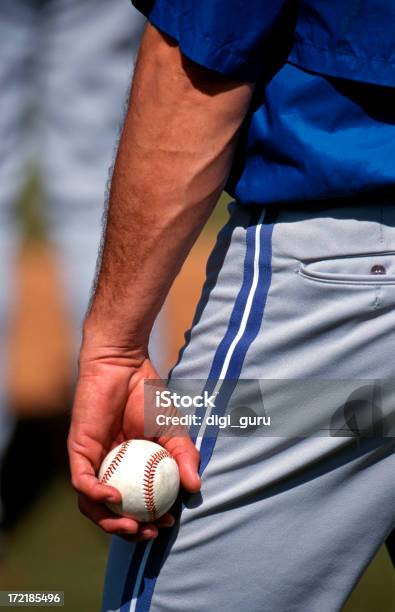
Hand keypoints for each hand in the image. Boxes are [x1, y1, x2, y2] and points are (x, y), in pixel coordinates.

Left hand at [68, 341, 200, 541]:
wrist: (125, 366)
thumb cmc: (149, 396)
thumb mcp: (174, 431)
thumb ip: (184, 457)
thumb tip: (196, 487)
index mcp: (130, 469)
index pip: (135, 504)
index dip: (148, 521)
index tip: (167, 522)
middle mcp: (108, 469)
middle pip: (110, 512)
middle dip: (127, 530)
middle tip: (148, 534)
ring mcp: (92, 461)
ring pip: (92, 504)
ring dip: (108, 521)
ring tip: (131, 527)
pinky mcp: (78, 450)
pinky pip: (82, 480)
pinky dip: (96, 494)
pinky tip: (115, 498)